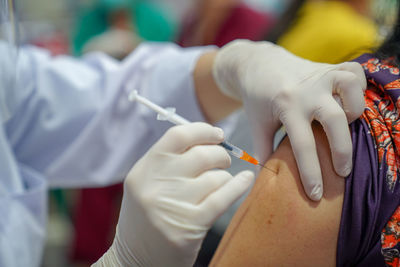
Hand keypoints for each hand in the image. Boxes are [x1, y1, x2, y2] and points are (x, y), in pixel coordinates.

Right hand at [93, 122, 253, 266]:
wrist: (136, 261)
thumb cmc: (147, 218)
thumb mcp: (146, 185)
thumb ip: (169, 162)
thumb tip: (207, 139)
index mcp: (144, 170)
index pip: (177, 136)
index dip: (203, 131)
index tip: (217, 134)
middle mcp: (155, 185)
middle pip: (201, 154)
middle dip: (220, 154)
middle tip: (224, 160)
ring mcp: (173, 205)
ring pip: (215, 177)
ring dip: (225, 177)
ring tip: (221, 183)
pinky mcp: (190, 226)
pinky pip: (223, 197)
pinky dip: (239, 186)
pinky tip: (246, 180)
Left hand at [213, 40, 365, 200]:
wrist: (257, 65)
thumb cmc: (257, 99)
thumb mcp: (257, 125)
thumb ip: (263, 151)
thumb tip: (264, 181)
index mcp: (286, 106)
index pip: (302, 145)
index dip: (311, 173)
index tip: (316, 194)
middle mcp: (306, 90)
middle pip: (335, 120)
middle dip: (342, 151)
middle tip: (342, 172)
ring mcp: (320, 75)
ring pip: (350, 87)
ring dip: (354, 109)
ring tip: (347, 126)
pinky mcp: (329, 66)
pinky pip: (354, 71)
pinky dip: (359, 86)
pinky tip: (350, 101)